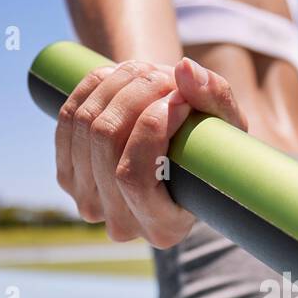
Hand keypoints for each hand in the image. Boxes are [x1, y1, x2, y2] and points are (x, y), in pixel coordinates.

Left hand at [54, 57, 246, 246]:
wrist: (177, 154)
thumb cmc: (211, 147)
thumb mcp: (229, 127)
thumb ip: (215, 97)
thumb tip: (183, 68)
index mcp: (163, 229)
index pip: (134, 178)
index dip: (151, 128)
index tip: (179, 99)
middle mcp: (121, 224)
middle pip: (106, 142)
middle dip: (136, 94)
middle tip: (167, 75)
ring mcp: (88, 202)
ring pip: (86, 124)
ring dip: (118, 83)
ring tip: (150, 72)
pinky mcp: (68, 176)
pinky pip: (69, 118)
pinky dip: (93, 87)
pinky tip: (120, 76)